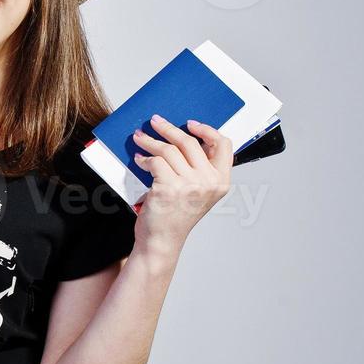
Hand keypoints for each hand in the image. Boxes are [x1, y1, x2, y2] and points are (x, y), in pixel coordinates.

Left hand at [130, 114, 232, 256]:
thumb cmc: (176, 217)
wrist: (162, 241)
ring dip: (150, 141)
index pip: (224, 145)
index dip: (207, 130)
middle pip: (190, 142)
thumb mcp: (199, 192)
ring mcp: (189, 185)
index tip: (190, 124)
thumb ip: (199, 170)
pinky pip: (155, 162)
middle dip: (168, 128)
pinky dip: (144, 158)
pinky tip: (139, 160)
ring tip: (140, 138)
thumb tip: (185, 139)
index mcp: (221, 181)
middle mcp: (209, 182)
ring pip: (169, 150)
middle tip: (155, 122)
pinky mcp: (168, 188)